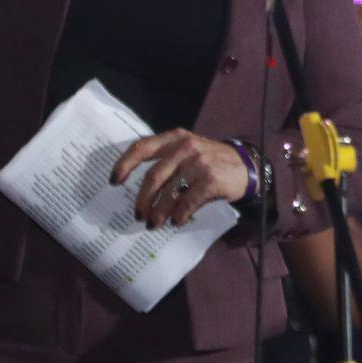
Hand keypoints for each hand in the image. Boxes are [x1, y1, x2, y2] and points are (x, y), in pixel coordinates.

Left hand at [112, 128, 248, 228]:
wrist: (247, 166)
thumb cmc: (210, 161)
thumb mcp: (189, 150)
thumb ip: (166, 161)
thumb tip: (141, 191)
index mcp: (175, 138)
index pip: (142, 147)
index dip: (124, 164)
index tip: (114, 181)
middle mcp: (185, 147)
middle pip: (153, 177)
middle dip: (143, 200)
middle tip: (139, 215)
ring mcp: (199, 162)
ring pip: (169, 193)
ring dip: (159, 213)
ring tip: (154, 224)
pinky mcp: (211, 179)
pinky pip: (187, 202)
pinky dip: (179, 215)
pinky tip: (177, 221)